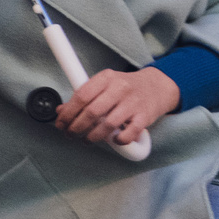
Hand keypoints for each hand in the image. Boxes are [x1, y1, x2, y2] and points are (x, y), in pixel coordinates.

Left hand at [57, 66, 178, 147]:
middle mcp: (120, 88)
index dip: (68, 113)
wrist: (157, 87)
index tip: (61, 123)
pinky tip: (114, 140)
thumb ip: (84, 97)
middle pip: (92, 111)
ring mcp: (133, 102)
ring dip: (93, 136)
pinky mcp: (145, 116)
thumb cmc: (125, 88)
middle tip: (71, 135)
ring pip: (108, 124)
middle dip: (77, 127)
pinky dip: (118, 140)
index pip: (81, 95)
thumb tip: (61, 111)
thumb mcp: (104, 85)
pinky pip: (129, 133)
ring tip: (87, 140)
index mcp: (106, 78)